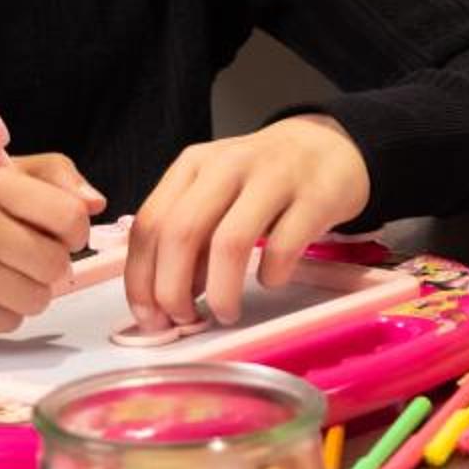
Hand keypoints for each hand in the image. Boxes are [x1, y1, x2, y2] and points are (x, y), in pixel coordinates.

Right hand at [0, 154, 104, 333]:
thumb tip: (94, 202)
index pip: (70, 214)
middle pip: (57, 262)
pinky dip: (1, 314)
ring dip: (27, 294)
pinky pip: (9, 322)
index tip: (59, 234)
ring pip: (38, 298)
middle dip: (49, 267)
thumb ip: (46, 177)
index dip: (74, 231)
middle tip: (20, 259)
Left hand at [125, 115, 371, 328]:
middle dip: (173, 290)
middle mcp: (228, 166)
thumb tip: (164, 298)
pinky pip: (283, 247)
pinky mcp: (314, 196)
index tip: (149, 315)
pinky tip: (270, 279)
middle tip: (184, 320)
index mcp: (193, 165)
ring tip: (226, 313)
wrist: (327, 149)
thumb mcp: (216, 194)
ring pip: (230, 242)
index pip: (150, 224)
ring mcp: (273, 177)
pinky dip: (271, 275)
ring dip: (221, 291)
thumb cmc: (263, 182)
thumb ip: (188, 238)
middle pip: (182, 232)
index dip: (141, 279)